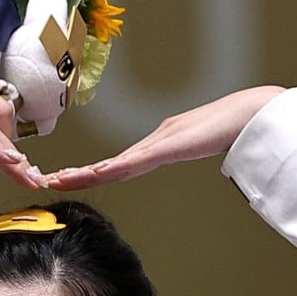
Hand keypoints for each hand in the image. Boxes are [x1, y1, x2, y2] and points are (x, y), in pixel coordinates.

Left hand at [47, 86, 284, 190]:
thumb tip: (172, 147)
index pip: (115, 165)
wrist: (246, 115)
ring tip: (61, 179)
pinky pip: (137, 160)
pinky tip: (99, 173)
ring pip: (114, 163)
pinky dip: (115, 168)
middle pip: (107, 164)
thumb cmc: (225, 126)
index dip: (90, 173)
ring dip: (87, 172)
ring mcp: (158, 143)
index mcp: (154, 147)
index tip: (68, 179)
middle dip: (78, 174)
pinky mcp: (168, 144)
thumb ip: (178, 146)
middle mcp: (150, 144)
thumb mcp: (191, 142)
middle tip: (50, 180)